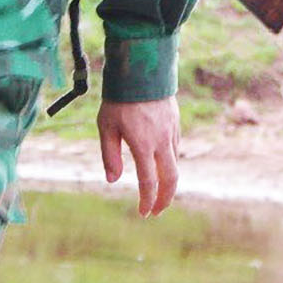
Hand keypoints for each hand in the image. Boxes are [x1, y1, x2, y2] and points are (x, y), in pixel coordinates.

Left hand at [98, 97, 179, 216]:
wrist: (141, 69)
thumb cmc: (119, 98)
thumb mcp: (106, 126)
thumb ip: (109, 155)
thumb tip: (113, 180)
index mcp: (143, 144)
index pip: (149, 182)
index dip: (147, 201)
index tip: (143, 213)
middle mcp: (161, 140)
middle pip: (171, 179)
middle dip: (165, 199)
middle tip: (157, 211)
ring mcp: (171, 131)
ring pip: (175, 164)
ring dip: (169, 182)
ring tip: (159, 192)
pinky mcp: (175, 122)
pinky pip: (175, 148)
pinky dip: (170, 163)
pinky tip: (161, 165)